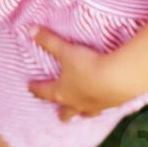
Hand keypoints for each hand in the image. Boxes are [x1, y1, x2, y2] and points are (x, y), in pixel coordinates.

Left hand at [27, 27, 147, 120]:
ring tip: (82, 113)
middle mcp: (76, 103)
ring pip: (85, 114)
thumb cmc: (88, 66)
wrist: (118, 78)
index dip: (36, 88)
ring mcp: (94, 107)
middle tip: (60, 115)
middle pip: (66, 112)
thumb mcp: (66, 51)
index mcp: (62, 92)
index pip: (44, 91)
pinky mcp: (111, 106)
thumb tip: (30, 30)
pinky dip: (100, 108)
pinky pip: (103, 110)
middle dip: (62, 113)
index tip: (29, 87)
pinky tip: (104, 105)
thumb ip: (48, 41)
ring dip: (82, 113)